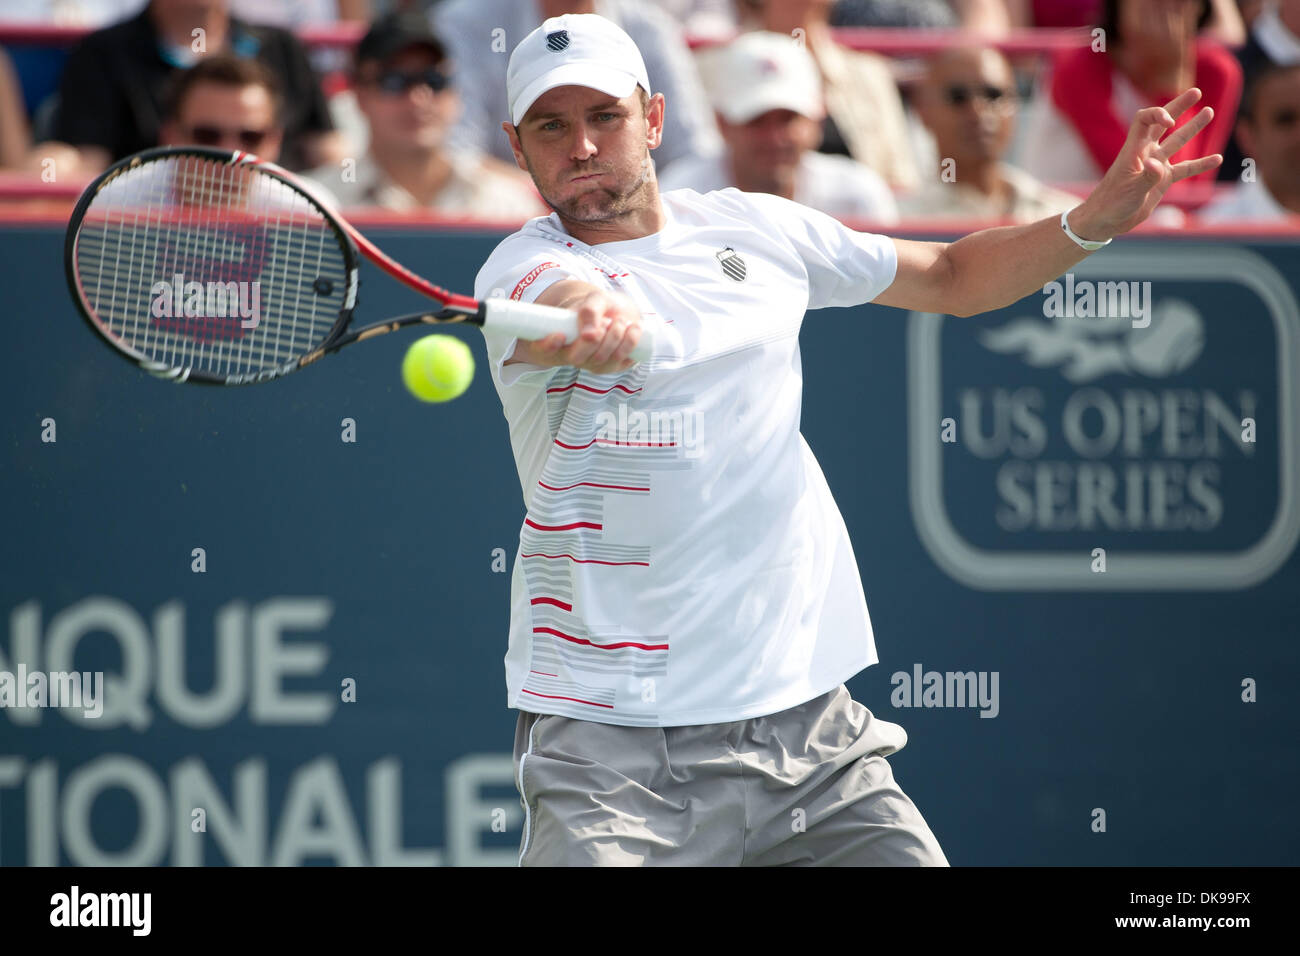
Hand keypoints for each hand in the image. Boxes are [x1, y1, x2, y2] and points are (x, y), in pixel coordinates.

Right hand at [512, 287, 642, 374]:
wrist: (618, 312)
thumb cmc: (599, 307)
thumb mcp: (593, 300)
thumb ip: (589, 310)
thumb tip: (589, 334)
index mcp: (555, 340)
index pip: (542, 351)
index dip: (547, 346)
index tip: (559, 335)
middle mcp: (571, 357)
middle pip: (577, 358)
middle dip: (595, 337)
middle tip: (606, 320)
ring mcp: (592, 365)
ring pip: (601, 360)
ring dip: (614, 337)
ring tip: (619, 320)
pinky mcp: (613, 367)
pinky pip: (620, 362)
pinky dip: (630, 343)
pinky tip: (633, 329)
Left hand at [1070, 88, 1221, 240]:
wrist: (1107, 221)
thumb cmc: (1112, 203)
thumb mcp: (1131, 191)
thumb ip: (1147, 177)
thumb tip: (1158, 164)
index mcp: (1133, 150)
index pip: (1143, 120)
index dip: (1157, 114)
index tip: (1170, 121)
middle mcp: (1146, 153)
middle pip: (1162, 124)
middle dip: (1178, 107)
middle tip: (1196, 92)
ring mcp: (1155, 166)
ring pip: (1177, 142)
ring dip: (1192, 128)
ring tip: (1209, 111)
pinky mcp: (1162, 181)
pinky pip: (1185, 169)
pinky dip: (1200, 164)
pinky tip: (1217, 158)